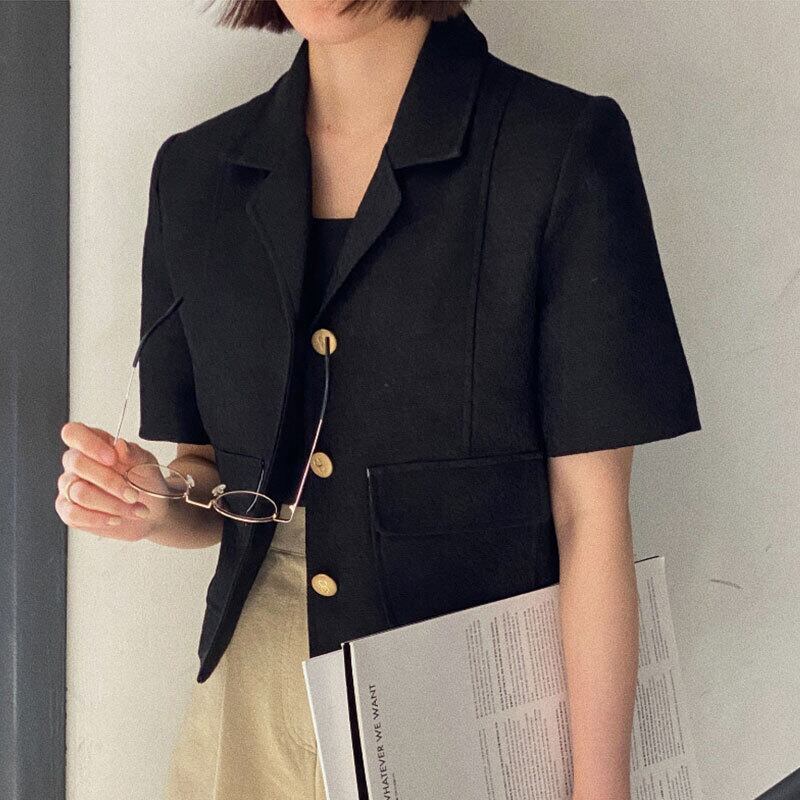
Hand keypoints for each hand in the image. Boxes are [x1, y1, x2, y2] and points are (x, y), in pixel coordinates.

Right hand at [56, 421, 167, 539]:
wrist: (152, 511)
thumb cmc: (146, 482)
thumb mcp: (146, 464)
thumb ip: (132, 454)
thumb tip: (120, 445)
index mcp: (95, 443)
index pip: (74, 433)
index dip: (89, 444)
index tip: (112, 458)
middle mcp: (77, 463)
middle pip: (77, 463)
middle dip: (109, 481)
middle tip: (133, 494)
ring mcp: (70, 486)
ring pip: (79, 492)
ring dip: (112, 504)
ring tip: (134, 509)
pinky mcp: (68, 510)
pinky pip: (72, 514)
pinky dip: (98, 518)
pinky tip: (116, 519)